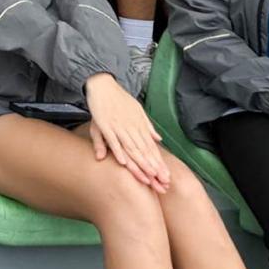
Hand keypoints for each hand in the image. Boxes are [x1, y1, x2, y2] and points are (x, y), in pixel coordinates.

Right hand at [85, 73, 169, 192]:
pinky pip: (112, 140)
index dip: (158, 163)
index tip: (165, 177)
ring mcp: (118, 127)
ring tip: (148, 177)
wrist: (103, 84)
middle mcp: (131, 127)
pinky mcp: (105, 125)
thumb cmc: (120, 99)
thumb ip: (148, 126)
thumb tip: (159, 139)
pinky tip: (123, 163)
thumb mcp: (137, 111)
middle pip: (144, 151)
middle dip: (153, 168)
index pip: (151, 148)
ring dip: (140, 164)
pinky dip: (117, 151)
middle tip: (162, 183)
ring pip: (131, 148)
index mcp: (139, 125)